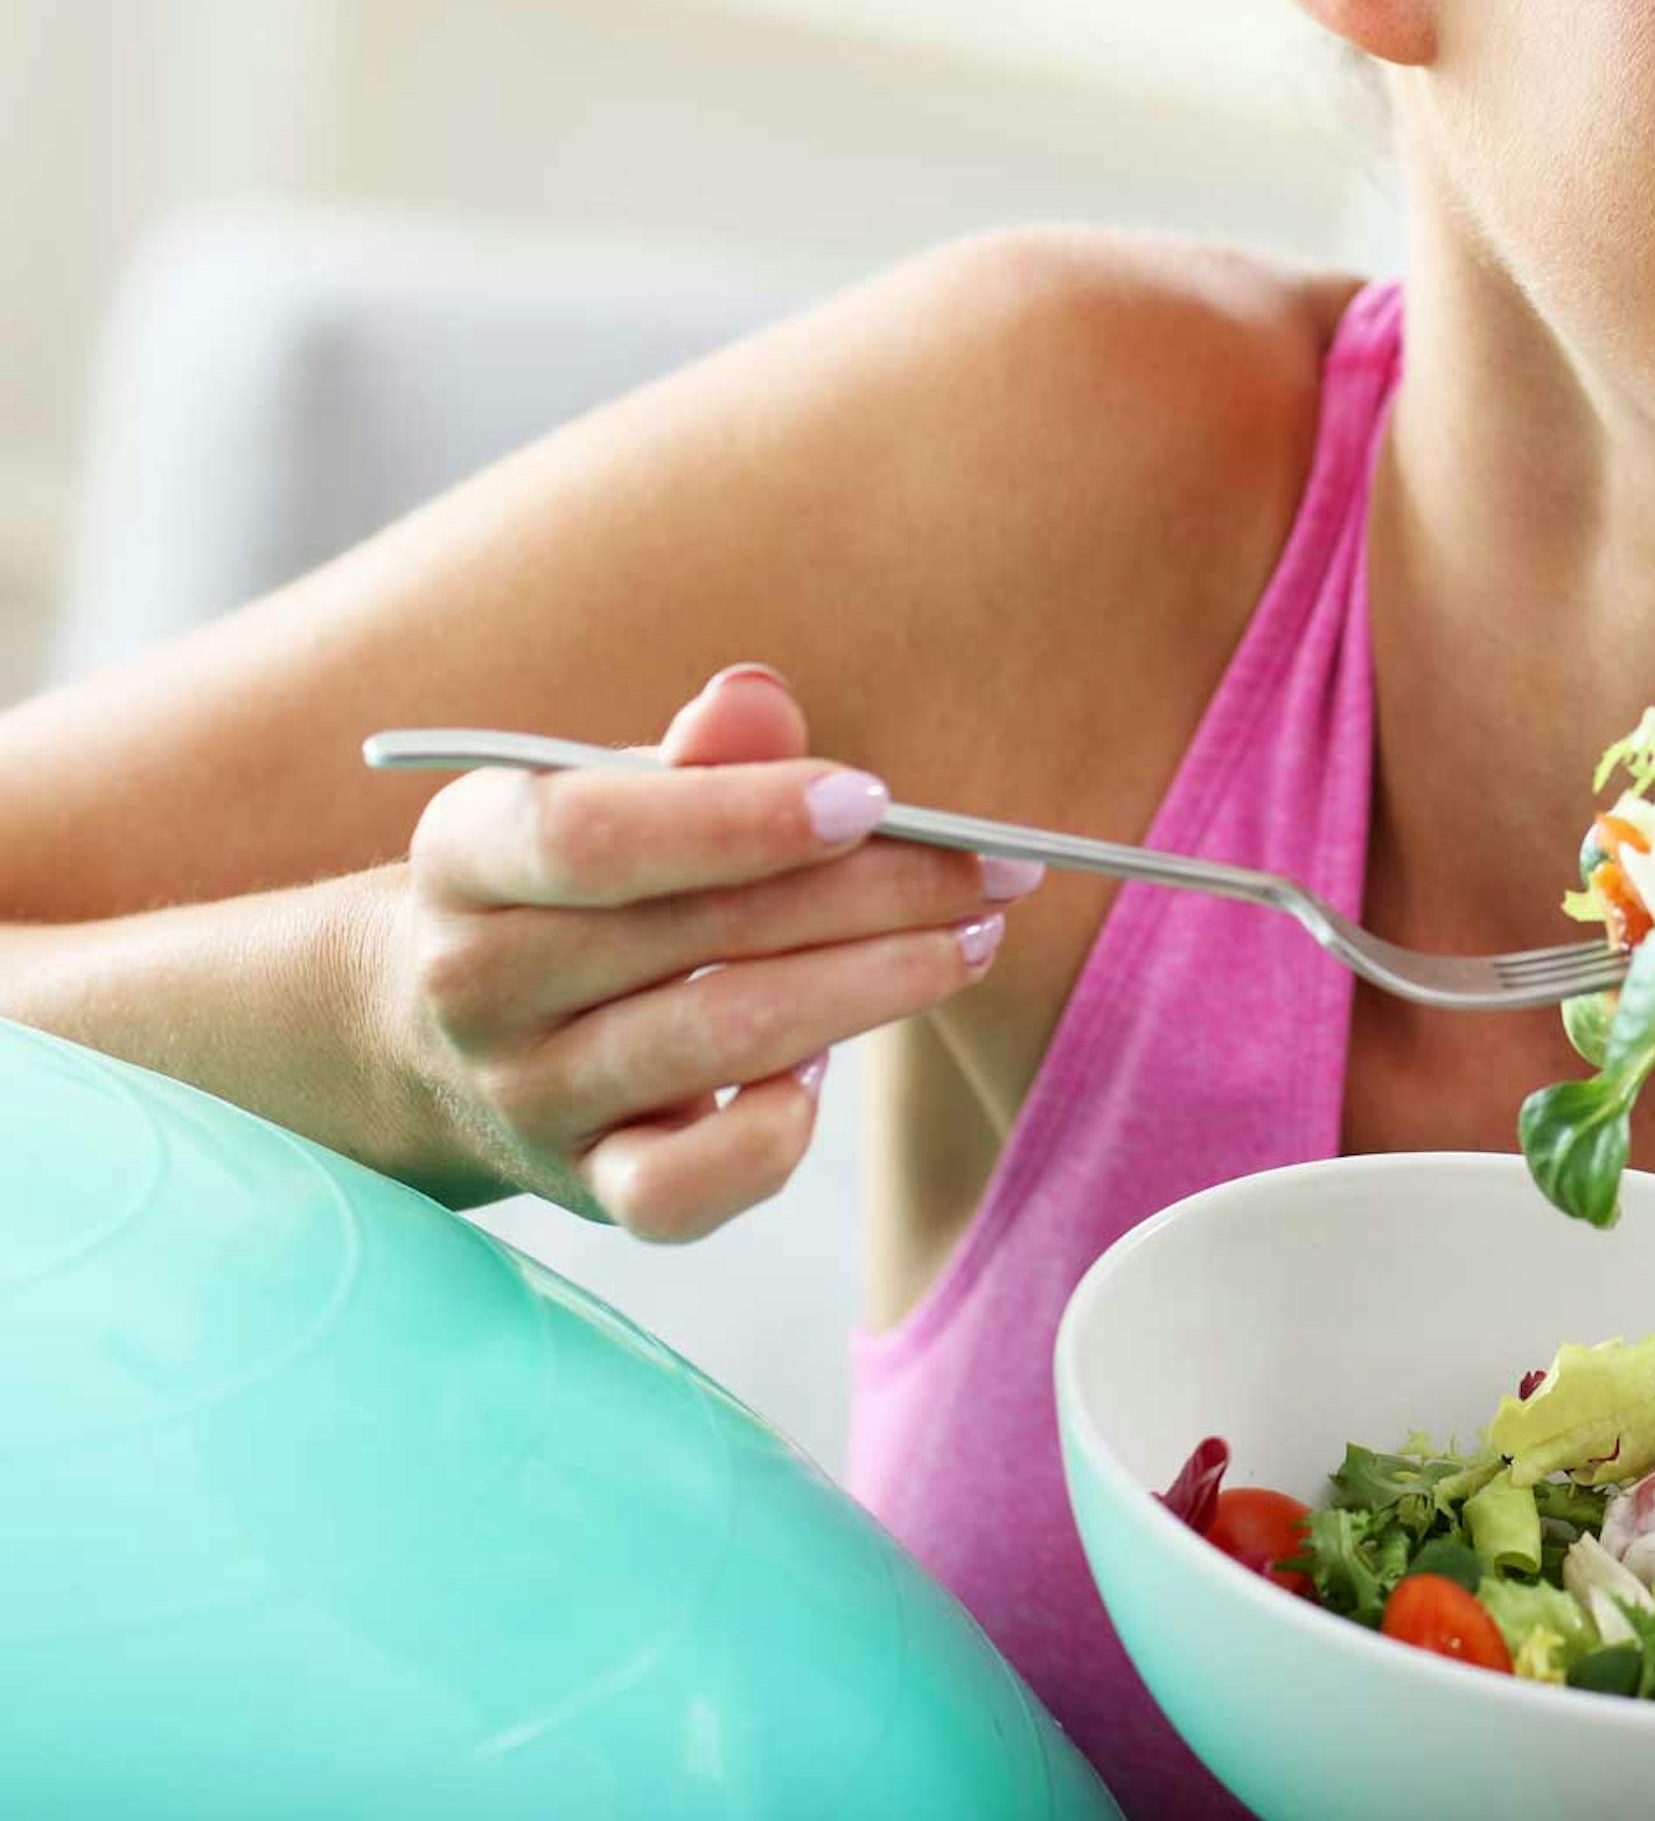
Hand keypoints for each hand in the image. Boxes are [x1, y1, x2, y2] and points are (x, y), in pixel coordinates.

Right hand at [369, 663, 1038, 1239]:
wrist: (423, 1031)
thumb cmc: (570, 887)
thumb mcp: (602, 796)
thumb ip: (695, 757)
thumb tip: (758, 698)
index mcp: (470, 854)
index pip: (592, 835)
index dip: (740, 817)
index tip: (874, 798)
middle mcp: (479, 981)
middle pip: (694, 935)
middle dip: (872, 894)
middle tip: (997, 870)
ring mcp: (525, 1096)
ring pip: (718, 1044)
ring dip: (872, 988)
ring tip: (970, 941)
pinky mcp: (582, 1187)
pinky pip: (685, 1191)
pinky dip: (774, 1136)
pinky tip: (825, 1072)